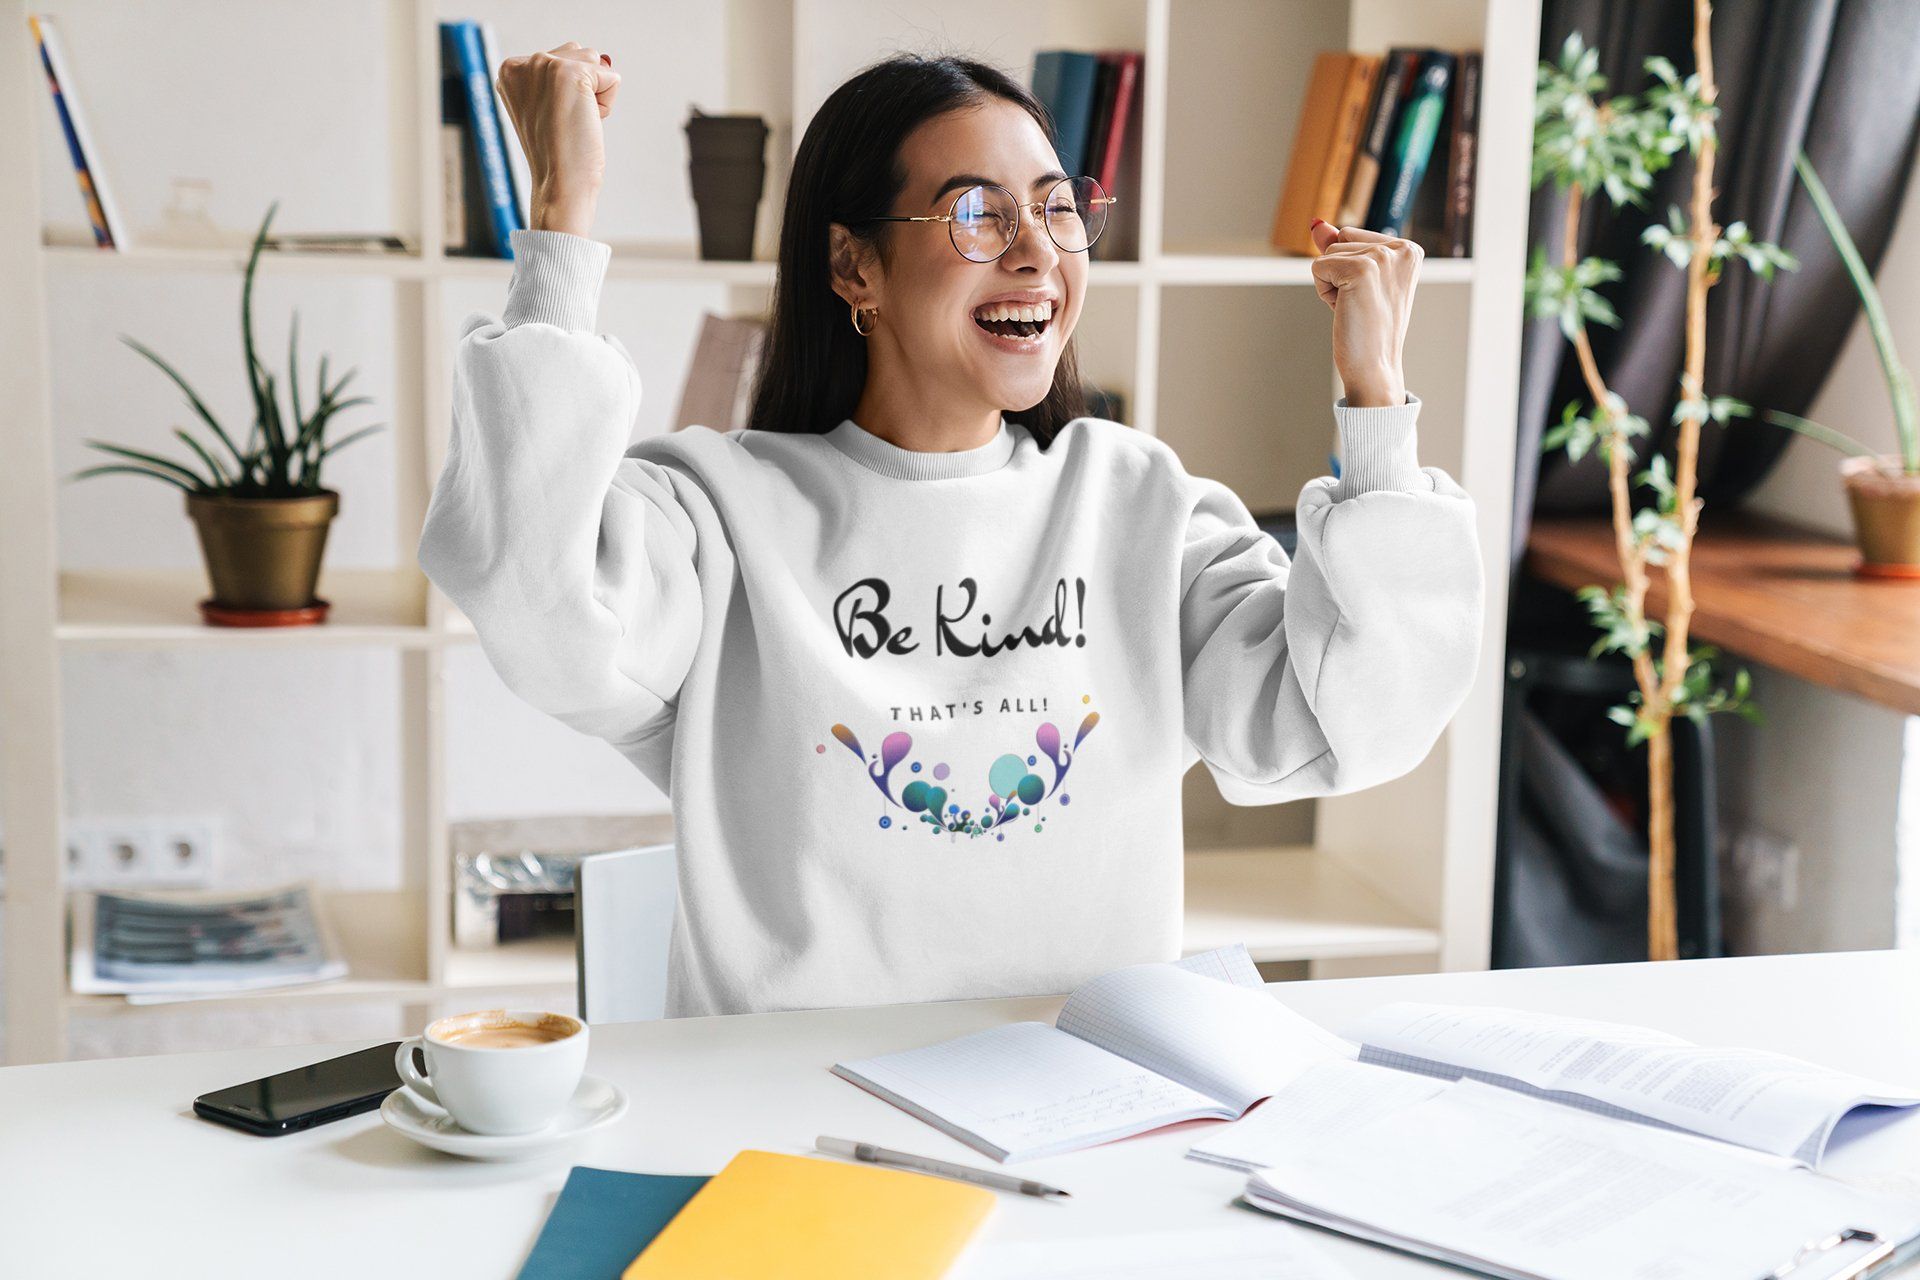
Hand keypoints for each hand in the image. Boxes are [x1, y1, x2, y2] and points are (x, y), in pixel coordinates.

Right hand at [495, 42, 620, 236]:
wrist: (558, 184)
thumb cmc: (557, 153)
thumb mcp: (546, 106)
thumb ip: (558, 77)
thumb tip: (603, 58)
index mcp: (510, 70)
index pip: (559, 58)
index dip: (567, 92)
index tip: (552, 119)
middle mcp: (523, 63)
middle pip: (578, 53)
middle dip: (583, 88)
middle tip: (565, 122)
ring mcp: (544, 65)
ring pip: (594, 61)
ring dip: (595, 93)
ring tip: (574, 121)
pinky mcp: (569, 73)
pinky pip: (611, 77)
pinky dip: (607, 104)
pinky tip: (585, 123)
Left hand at [1308, 220, 1416, 407]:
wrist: (1375, 368)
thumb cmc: (1368, 330)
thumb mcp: (1357, 282)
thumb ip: (1340, 249)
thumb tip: (1317, 225)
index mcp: (1409, 249)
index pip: (1353, 236)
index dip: (1349, 269)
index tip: (1370, 297)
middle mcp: (1402, 248)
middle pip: (1340, 239)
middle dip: (1339, 273)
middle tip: (1361, 305)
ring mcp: (1383, 256)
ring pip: (1328, 253)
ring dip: (1332, 284)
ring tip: (1356, 309)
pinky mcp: (1362, 268)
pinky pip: (1318, 267)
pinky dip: (1323, 292)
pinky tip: (1346, 310)